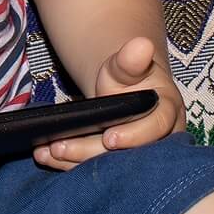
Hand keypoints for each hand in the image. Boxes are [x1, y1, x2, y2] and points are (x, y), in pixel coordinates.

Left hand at [33, 36, 184, 170]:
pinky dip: (69, 163)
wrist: (123, 90)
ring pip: (108, 165)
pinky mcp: (116, 166)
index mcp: (167, 112)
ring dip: (74, 161)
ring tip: (46, 151)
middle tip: (60, 146)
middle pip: (127, 153)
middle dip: (91, 151)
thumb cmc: (128, 76)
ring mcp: (137, 156)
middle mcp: (158, 140)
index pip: (155, 128)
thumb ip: (130, 60)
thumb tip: (141, 45)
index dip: (133, 135)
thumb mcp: (125, 65)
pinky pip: (94, 168)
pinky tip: (46, 156)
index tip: (109, 137)